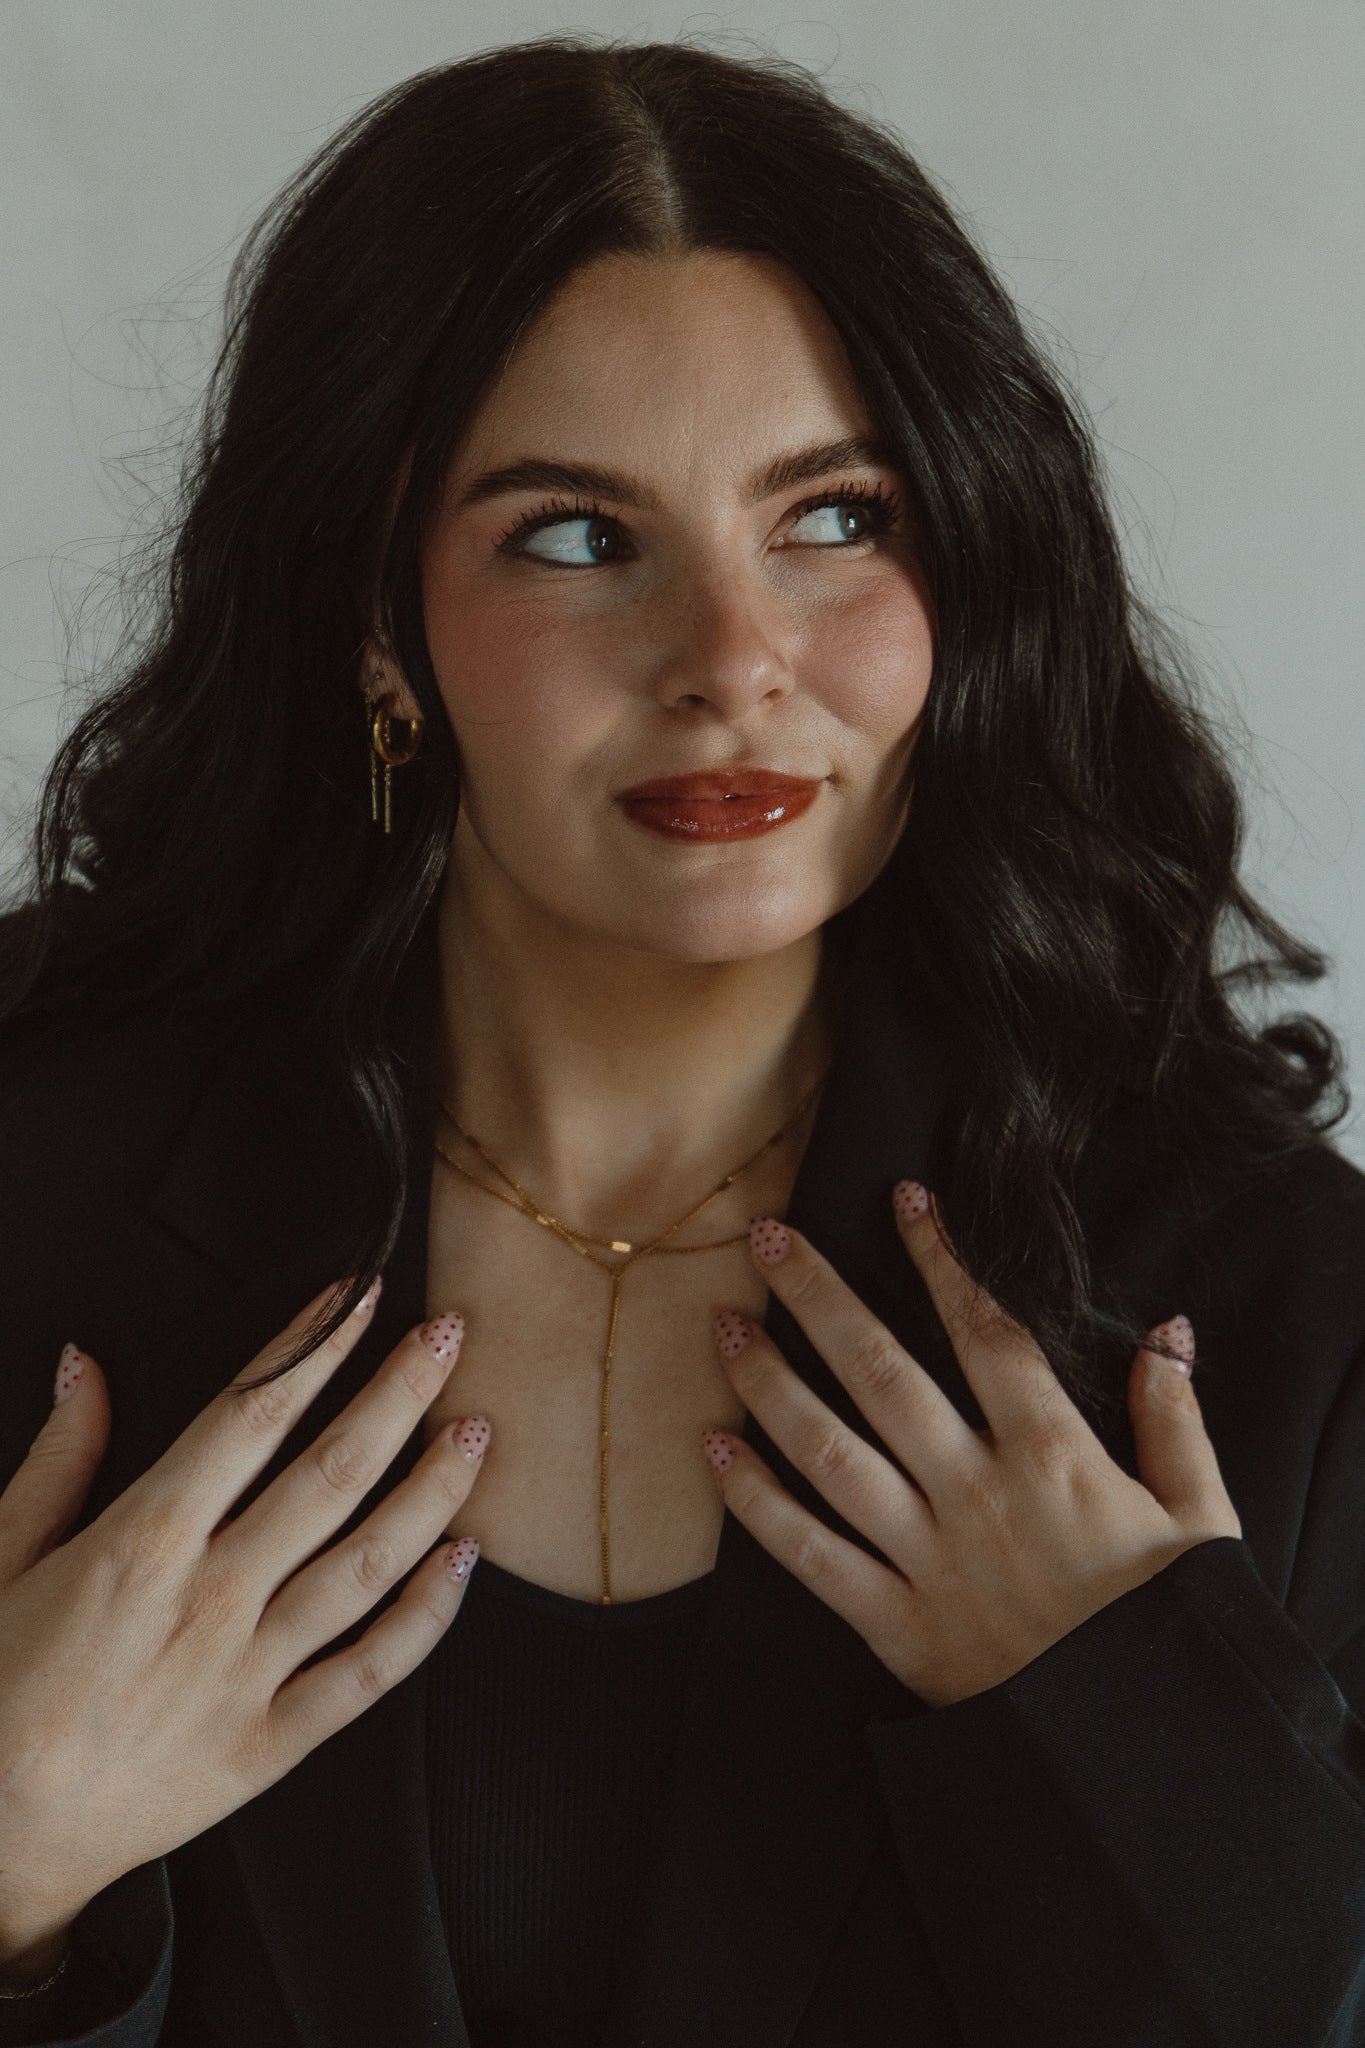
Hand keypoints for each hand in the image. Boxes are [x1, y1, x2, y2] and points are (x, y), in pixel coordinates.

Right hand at [0, 1281, 485, 1938]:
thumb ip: (58, 1460)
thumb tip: (87, 1364)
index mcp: (142, 1543)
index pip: (252, 1414)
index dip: (314, 1343)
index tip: (356, 1293)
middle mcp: (210, 1599)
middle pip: (332, 1472)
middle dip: (400, 1391)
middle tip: (450, 1334)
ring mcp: (249, 1673)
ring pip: (369, 1562)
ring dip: (434, 1488)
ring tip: (478, 1430)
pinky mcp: (271, 1744)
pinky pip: (370, 1673)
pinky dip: (426, 1615)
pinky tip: (463, 1561)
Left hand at [701, 1184, 1241, 1709]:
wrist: (1137, 1755)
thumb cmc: (1169, 1632)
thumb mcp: (1201, 1522)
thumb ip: (1176, 1421)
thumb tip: (1165, 1334)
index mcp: (1052, 1459)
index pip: (985, 1333)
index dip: (940, 1259)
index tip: (902, 1199)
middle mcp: (976, 1496)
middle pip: (883, 1374)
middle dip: (820, 1298)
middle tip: (767, 1237)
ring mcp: (927, 1560)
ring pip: (831, 1454)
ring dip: (770, 1384)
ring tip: (723, 1327)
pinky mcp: (894, 1626)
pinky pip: (810, 1556)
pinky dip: (756, 1505)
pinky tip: (714, 1452)